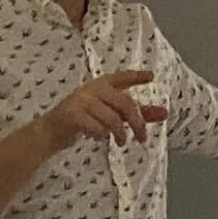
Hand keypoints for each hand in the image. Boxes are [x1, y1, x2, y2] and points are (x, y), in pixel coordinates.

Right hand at [40, 70, 167, 151]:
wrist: (53, 130)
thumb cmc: (86, 119)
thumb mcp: (113, 114)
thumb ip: (138, 114)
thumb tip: (165, 113)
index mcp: (102, 85)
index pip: (122, 77)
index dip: (136, 76)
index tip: (151, 76)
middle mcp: (92, 89)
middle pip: (124, 103)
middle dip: (137, 122)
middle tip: (142, 138)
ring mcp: (81, 100)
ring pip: (112, 118)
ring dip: (120, 133)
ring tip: (121, 142)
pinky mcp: (72, 114)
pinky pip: (96, 127)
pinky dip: (102, 135)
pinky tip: (99, 138)